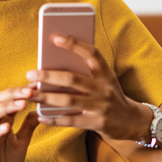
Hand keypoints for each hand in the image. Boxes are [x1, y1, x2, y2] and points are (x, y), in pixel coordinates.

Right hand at [0, 86, 39, 161]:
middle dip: (13, 94)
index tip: (36, 84)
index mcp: (3, 122)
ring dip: (5, 107)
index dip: (21, 91)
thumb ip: (28, 126)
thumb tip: (38, 110)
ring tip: (21, 103)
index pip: (9, 100)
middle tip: (29, 90)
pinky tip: (7, 127)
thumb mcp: (23, 142)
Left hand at [26, 35, 151, 140]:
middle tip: (31, 73)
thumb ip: (87, 71)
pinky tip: (41, 116)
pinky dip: (54, 118)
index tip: (55, 38)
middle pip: (73, 79)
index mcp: (106, 72)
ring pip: (68, 100)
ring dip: (46, 97)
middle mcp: (104, 88)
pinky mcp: (97, 123)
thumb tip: (55, 62)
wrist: (131, 121)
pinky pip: (71, 121)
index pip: (91, 53)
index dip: (74, 44)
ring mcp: (101, 106)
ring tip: (30, 95)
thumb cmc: (110, 94)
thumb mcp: (105, 79)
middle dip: (49, 76)